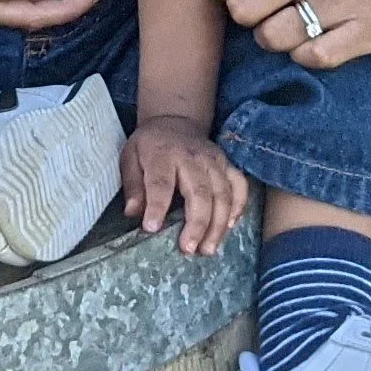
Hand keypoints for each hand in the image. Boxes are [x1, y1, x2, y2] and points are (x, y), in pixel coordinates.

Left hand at [119, 116, 247, 257]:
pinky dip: (239, 206)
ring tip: (208, 249)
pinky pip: (240, 185)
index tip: (152, 229)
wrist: (175, 121)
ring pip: (223, 193)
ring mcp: (214, 160)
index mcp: (163, 155)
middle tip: (189, 249)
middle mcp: (192, 157)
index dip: (157, 207)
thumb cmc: (149, 146)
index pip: (161, 183)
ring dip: (218, 224)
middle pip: (199, 191)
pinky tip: (230, 226)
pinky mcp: (227, 164)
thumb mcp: (130, 158)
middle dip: (197, 223)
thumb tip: (133, 212)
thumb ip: (133, 185)